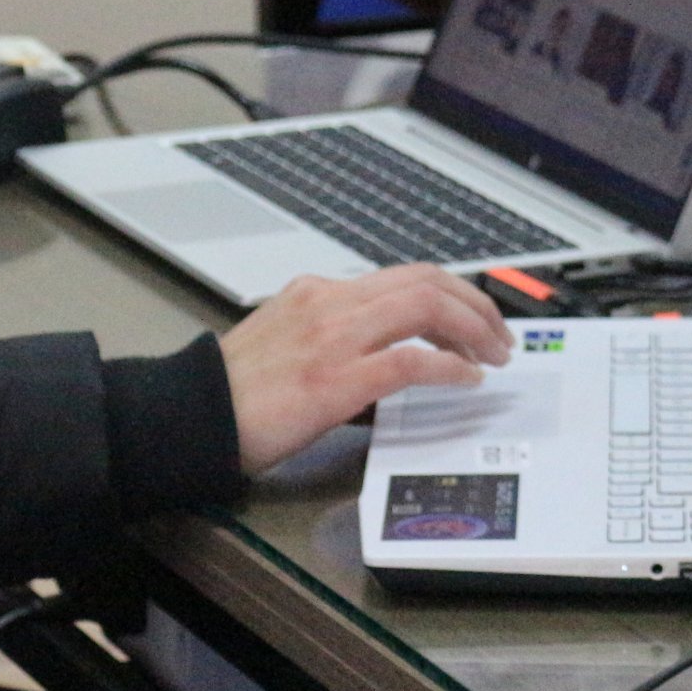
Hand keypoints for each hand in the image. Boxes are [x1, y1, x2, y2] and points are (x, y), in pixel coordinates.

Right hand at [217, 265, 512, 474]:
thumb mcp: (286, 342)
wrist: (192, 414)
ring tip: (493, 355)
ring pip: (424, 305)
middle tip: (499, 336)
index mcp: (317, 291)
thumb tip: (388, 357)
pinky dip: (449, 365)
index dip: (451, 293)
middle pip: (424, 280)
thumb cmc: (234, 392)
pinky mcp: (335, 378)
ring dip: (473, 329)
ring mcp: (333, 337)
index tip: (473, 319)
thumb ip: (333, 337)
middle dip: (474, 305)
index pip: (402, 276)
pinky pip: (410, 359)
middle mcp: (329, 302)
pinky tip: (466, 379)